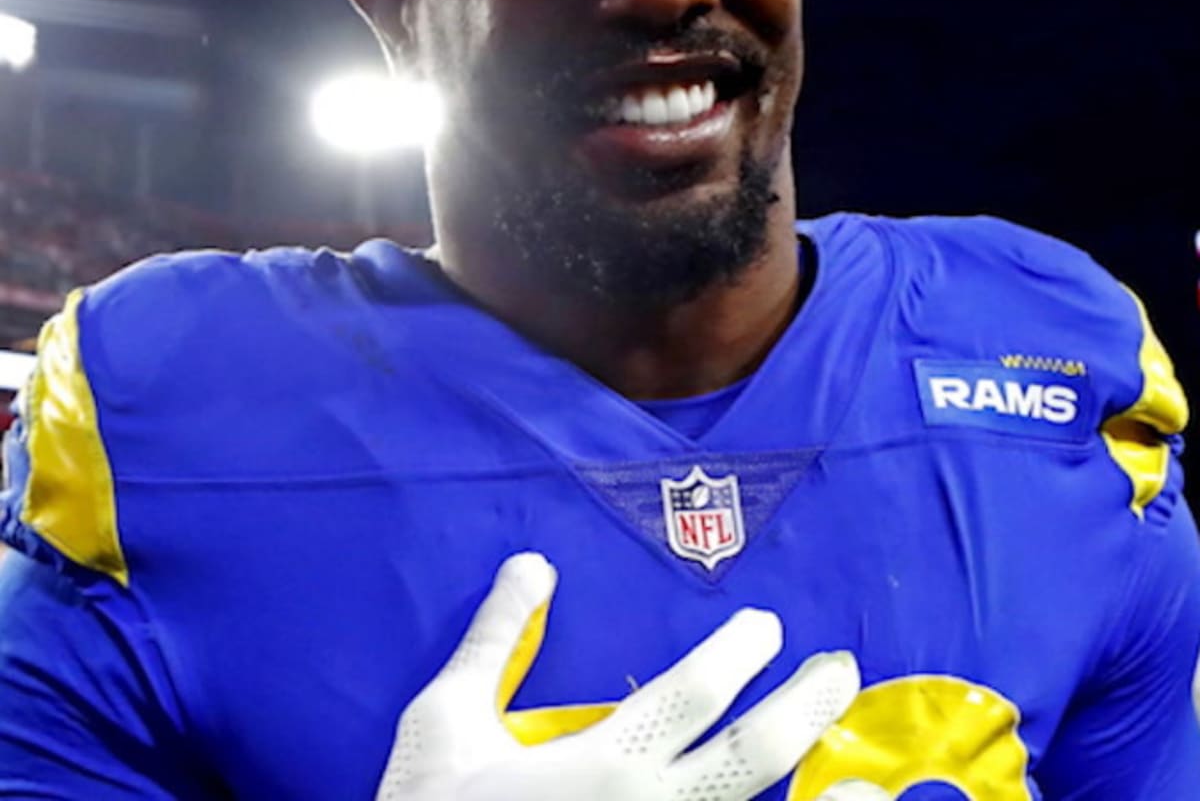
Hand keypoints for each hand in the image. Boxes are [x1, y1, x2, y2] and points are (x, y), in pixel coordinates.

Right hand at [375, 551, 862, 800]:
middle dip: (804, 706)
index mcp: (602, 765)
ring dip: (816, 792)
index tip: (766, 625)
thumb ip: (494, 638)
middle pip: (752, 757)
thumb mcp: (446, 720)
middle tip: (838, 668)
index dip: (741, 653)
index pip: (694, 694)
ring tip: (859, 772)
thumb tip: (533, 562)